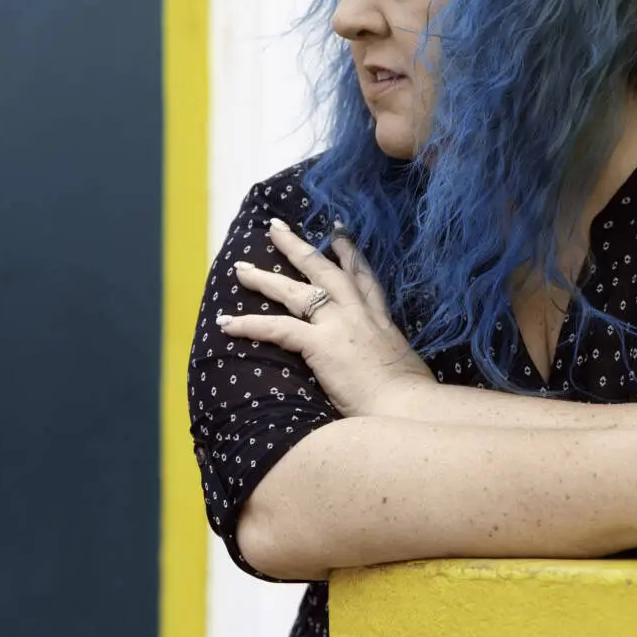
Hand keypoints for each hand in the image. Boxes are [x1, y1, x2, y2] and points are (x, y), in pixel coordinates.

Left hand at [217, 218, 434, 417]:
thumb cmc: (410, 397)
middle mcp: (359, 314)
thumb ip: (387, 357)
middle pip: (324, 271)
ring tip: (240, 268)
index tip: (337, 232)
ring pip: (294, 292)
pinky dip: (248, 325)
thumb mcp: (404, 365)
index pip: (363, 278)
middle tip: (276, 228)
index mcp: (381, 320)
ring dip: (264, 279)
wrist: (409, 407)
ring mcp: (338, 326)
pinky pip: (276, 328)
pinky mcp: (320, 345)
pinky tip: (226, 323)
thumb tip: (384, 368)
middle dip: (298, 247)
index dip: (349, 253)